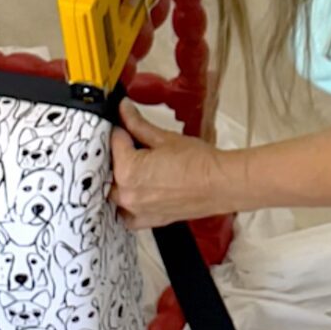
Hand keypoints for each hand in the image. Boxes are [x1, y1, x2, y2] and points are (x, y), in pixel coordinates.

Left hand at [110, 100, 222, 229]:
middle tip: (132, 146)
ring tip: (136, 169)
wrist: (221, 185)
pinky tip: (137, 194)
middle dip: (118, 156)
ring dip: (119, 181)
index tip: (126, 125)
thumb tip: (124, 110)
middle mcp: (126, 193)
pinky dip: (127, 206)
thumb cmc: (197, 161)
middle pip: (109, 169)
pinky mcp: (148, 220)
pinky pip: (127, 215)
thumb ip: (138, 125)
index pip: (114, 142)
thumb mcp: (164, 138)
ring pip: (114, 193)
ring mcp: (136, 210)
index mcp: (127, 170)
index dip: (121, 130)